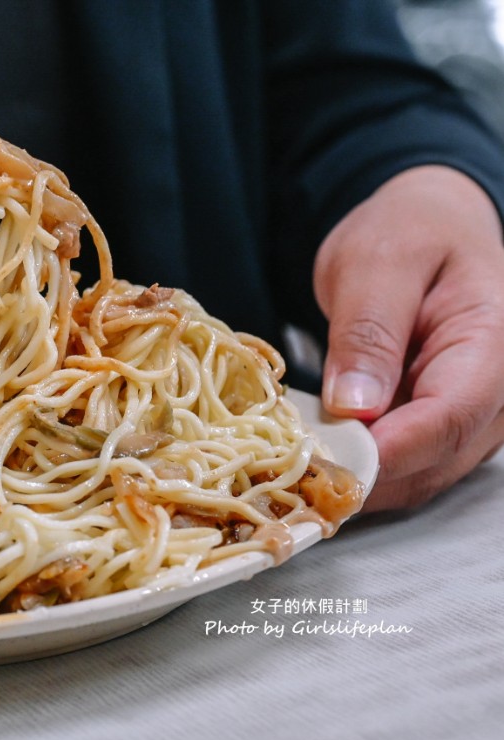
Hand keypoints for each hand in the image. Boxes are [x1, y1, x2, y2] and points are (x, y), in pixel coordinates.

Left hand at [315, 165, 503, 511]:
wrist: (427, 228)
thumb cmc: (408, 232)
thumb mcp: (377, 263)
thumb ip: (368, 331)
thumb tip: (355, 406)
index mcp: (494, 342)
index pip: (450, 416)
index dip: (387, 450)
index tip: (325, 461)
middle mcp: (498, 393)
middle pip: (435, 460)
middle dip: (363, 473)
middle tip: (290, 468)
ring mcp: (475, 418)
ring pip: (419, 476)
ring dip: (358, 480)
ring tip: (295, 465)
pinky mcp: (444, 430)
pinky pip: (406, 467)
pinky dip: (361, 469)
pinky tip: (315, 458)